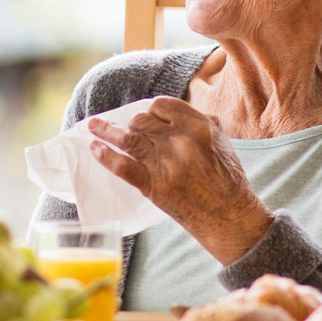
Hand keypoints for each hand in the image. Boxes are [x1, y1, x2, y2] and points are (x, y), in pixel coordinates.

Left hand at [87, 96, 272, 263]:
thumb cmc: (227, 179)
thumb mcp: (221, 140)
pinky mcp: (153, 185)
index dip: (151, 110)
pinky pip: (123, 166)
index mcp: (198, 126)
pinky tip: (95, 149)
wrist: (228, 215)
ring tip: (93, 126)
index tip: (147, 116)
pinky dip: (106, 156)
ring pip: (128, 138)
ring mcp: (164, 163)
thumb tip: (175, 113)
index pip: (161, 105)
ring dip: (106, 130)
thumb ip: (199, 122)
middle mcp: (179, 141)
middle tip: (127, 128)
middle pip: (141, 121)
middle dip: (131, 123)